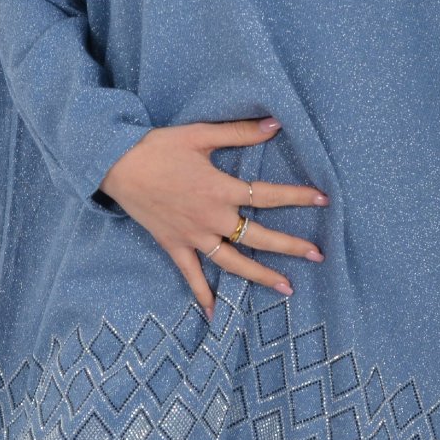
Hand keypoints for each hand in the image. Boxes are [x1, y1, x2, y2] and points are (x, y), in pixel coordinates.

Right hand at [100, 116, 327, 320]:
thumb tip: (276, 123)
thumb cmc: (159, 146)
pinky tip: (215, 315)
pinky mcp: (174, 245)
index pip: (267, 195)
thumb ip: (240, 132)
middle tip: (318, 255)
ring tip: (288, 288)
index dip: (297, 196)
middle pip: (258, 236)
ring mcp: (193, 236)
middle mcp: (211, 218)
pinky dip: (203, 295)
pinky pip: (191, 275)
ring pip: (233, 262)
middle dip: (291, 246)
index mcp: (220, 189)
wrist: (115, 164)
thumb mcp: (200, 134)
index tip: (324, 199)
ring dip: (261, 276)